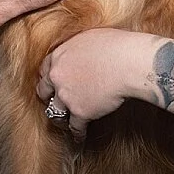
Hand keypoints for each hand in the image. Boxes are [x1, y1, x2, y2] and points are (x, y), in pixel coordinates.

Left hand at [36, 28, 164, 140]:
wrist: (128, 63)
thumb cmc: (116, 45)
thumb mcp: (90, 37)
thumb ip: (78, 48)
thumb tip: (83, 52)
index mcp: (59, 56)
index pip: (45, 69)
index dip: (48, 77)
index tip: (51, 82)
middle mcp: (58, 76)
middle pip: (44, 91)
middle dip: (48, 97)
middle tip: (53, 100)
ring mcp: (67, 96)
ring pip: (55, 112)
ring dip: (60, 117)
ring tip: (64, 121)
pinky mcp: (80, 112)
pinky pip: (75, 127)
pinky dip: (78, 133)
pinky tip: (80, 136)